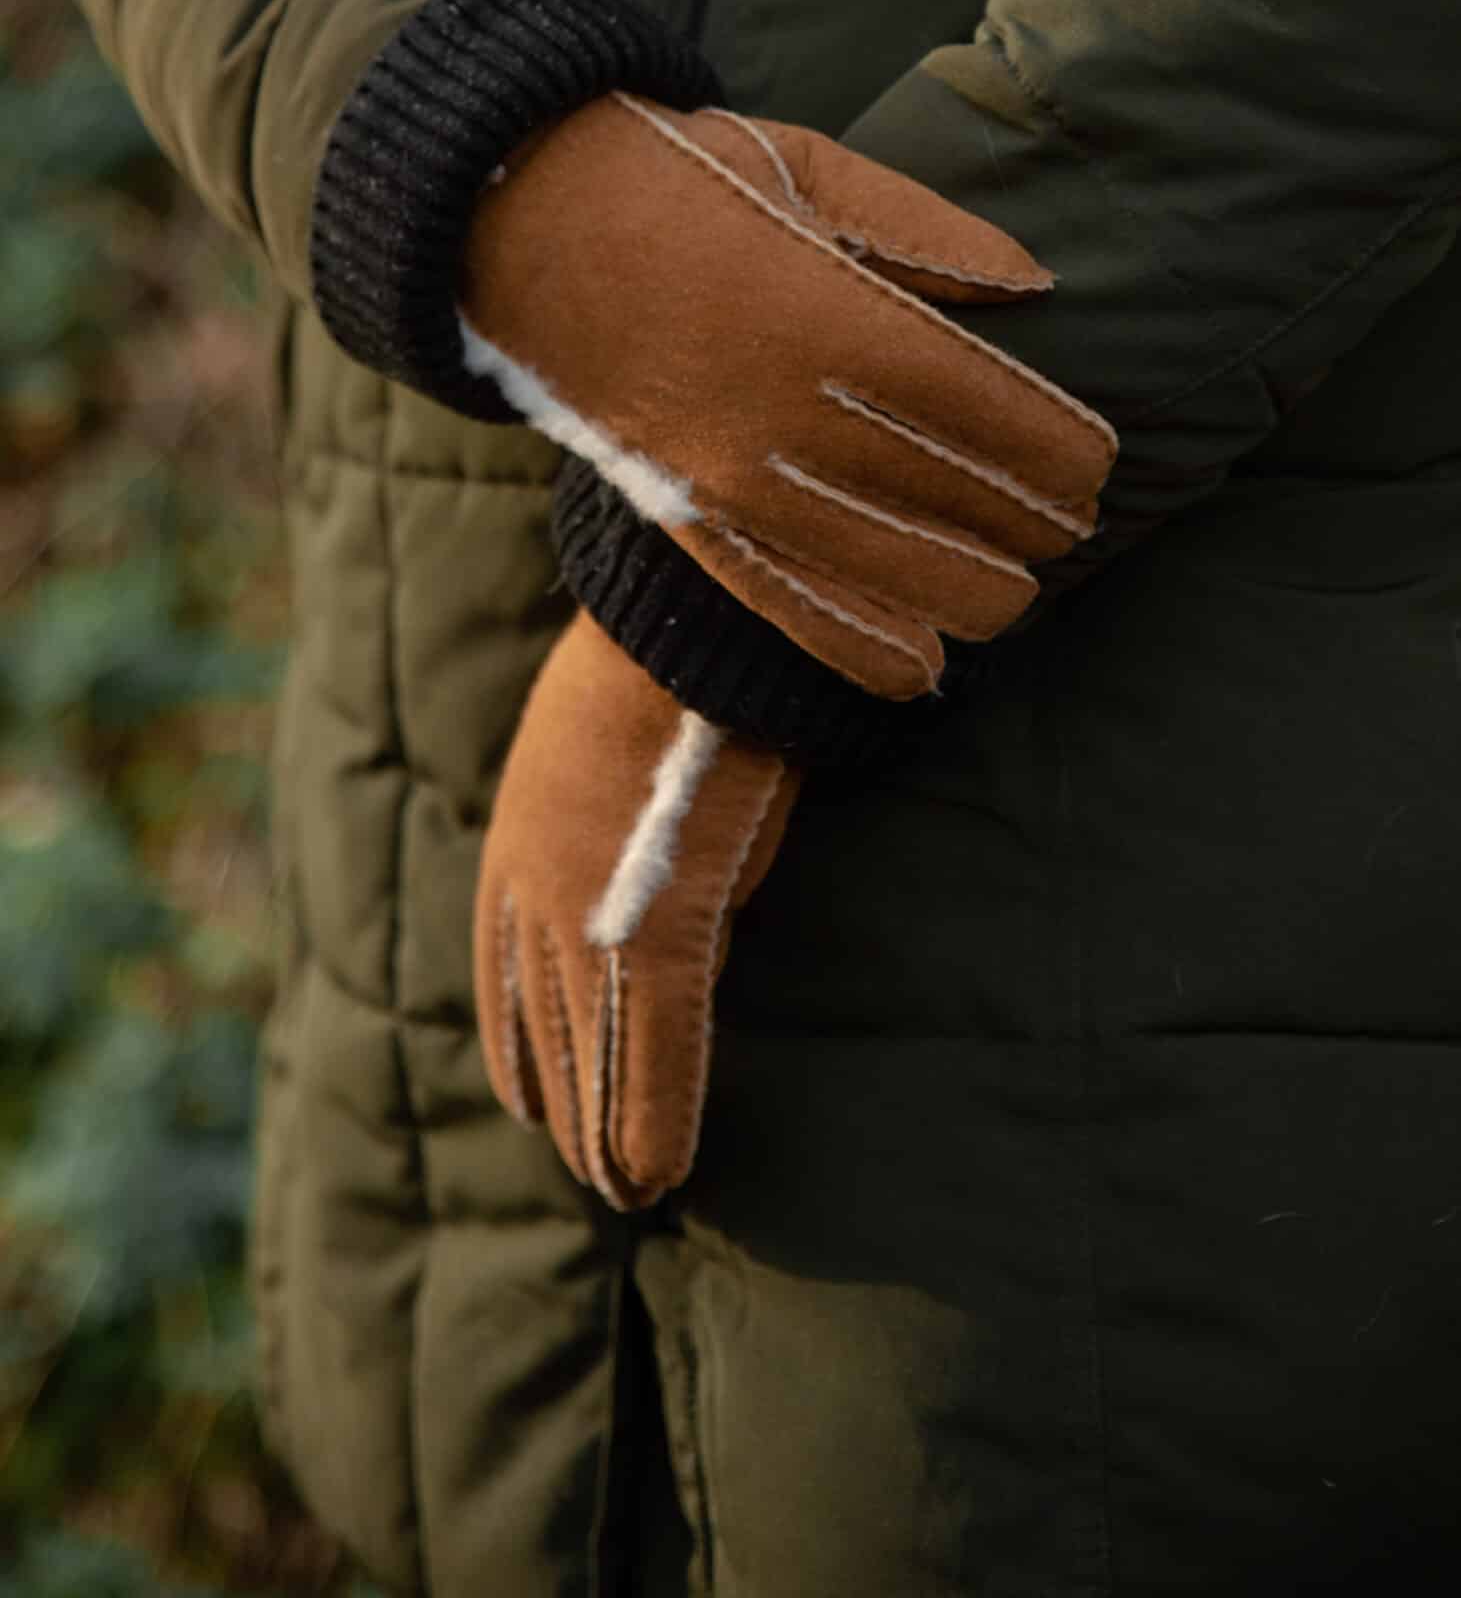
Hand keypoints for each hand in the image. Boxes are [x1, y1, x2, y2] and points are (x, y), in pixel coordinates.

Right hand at [459, 94, 1115, 699]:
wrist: (519, 220)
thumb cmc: (680, 176)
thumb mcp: (809, 166)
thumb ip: (930, 233)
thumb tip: (1040, 285)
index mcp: (836, 315)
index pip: (991, 413)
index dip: (1061, 454)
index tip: (1098, 467)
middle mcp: (793, 413)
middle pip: (957, 503)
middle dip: (1033, 527)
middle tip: (1069, 526)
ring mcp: (736, 478)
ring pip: (891, 571)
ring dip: (972, 594)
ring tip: (1015, 591)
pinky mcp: (689, 517)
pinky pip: (788, 604)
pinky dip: (861, 647)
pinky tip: (921, 672)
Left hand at [473, 609, 798, 1208]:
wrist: (682, 616)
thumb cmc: (665, 657)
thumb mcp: (602, 742)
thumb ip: (604, 818)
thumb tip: (638, 858)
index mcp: (516, 851)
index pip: (507, 984)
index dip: (528, 1050)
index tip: (539, 1100)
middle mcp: (531, 900)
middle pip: (542, 1034)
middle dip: (566, 1108)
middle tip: (592, 1172)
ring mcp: (586, 919)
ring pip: (590, 1060)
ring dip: (609, 1136)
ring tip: (629, 1192)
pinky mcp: (653, 930)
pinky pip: (655, 1054)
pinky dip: (658, 1120)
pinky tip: (660, 1176)